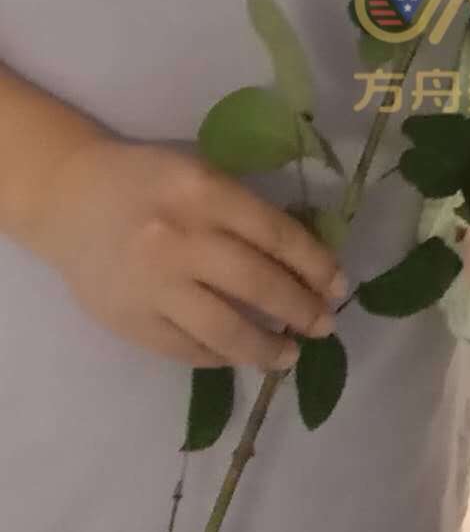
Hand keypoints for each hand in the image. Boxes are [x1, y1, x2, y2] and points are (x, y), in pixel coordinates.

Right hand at [31, 137, 346, 369]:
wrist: (70, 198)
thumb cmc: (149, 181)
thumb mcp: (200, 175)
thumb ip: (245, 212)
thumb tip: (306, 261)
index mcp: (203, 192)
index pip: (275, 234)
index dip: (315, 264)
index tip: (339, 285)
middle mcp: (180, 239)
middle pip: (258, 284)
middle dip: (301, 309)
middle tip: (325, 325)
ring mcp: (153, 285)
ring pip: (225, 330)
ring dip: (267, 347)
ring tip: (290, 354)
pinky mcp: (130, 321)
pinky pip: (188, 350)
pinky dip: (222, 356)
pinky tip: (240, 354)